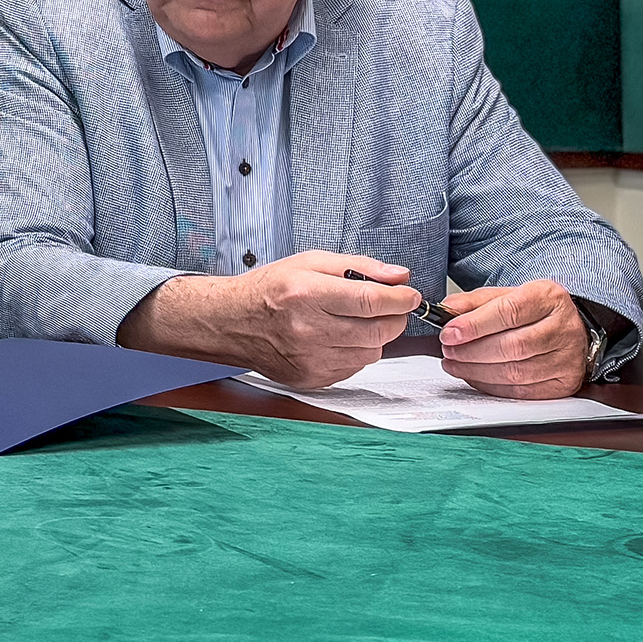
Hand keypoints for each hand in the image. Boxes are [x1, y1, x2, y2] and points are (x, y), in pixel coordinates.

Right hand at [117, 250, 420, 388]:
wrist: (231, 322)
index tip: (411, 296)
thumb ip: (358, 266)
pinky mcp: (313, 378)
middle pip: (379, 330)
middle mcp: (309, 329)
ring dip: (375, 336)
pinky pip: (355, 367)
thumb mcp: (309, 262)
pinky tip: (339, 338)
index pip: (372, 300)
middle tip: (389, 307)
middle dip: (394, 317)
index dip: (401, 299)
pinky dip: (357, 352)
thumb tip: (399, 276)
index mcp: (307, 294)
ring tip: (356, 321)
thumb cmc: (269, 289)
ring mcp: (311, 359)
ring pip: (372, 351)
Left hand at [439, 280, 589, 398]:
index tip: (449, 333)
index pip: (509, 312)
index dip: (475, 325)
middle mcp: (564, 329)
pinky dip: (492, 387)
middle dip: (472, 351)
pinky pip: (523, 392)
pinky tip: (474, 377)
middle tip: (449, 351)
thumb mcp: (505, 295)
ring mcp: (568, 359)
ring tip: (454, 364)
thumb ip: (474, 302)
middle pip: (513, 346)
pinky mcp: (565, 384)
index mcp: (548, 298)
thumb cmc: (533, 311)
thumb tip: (445, 310)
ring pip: (517, 373)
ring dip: (478, 371)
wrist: (567, 328)